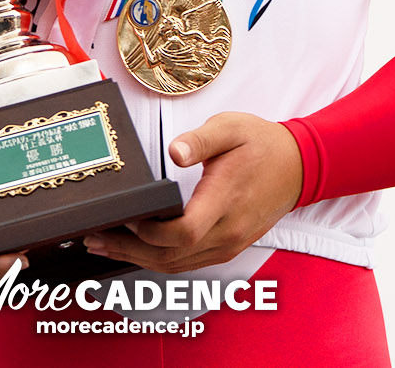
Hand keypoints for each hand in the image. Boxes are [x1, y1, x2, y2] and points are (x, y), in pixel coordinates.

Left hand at [83, 111, 302, 273]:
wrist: (299, 166)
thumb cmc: (263, 144)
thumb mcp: (231, 128)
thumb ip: (200, 140)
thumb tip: (174, 152)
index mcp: (225, 199)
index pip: (183, 232)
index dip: (149, 232)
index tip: (125, 218)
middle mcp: (227, 231)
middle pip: (172, 256)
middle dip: (129, 251)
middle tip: (95, 238)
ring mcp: (228, 244)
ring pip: (177, 266)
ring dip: (138, 259)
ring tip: (104, 246)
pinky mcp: (228, 247)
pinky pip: (187, 263)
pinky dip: (159, 260)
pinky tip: (137, 250)